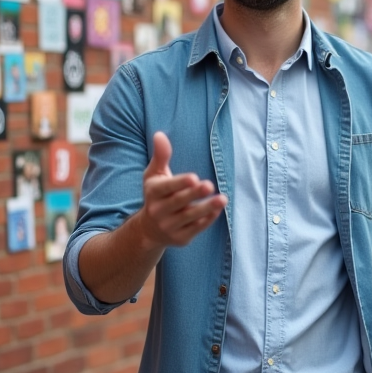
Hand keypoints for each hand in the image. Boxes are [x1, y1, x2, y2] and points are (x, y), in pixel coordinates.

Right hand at [136, 132, 227, 247]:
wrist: (149, 230)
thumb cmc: (156, 195)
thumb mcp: (154, 175)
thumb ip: (160, 156)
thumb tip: (160, 134)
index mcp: (152, 193)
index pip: (166, 188)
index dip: (179, 183)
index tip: (193, 177)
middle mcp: (158, 211)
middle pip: (178, 202)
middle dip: (194, 194)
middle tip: (209, 185)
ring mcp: (169, 226)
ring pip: (189, 217)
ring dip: (206, 208)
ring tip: (222, 199)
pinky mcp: (180, 238)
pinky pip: (196, 228)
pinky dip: (207, 220)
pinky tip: (218, 209)